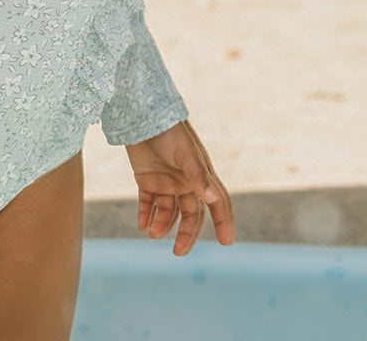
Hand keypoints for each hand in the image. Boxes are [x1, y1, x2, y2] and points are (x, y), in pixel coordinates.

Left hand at [124, 120, 233, 255]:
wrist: (140, 114)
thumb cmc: (167, 129)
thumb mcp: (184, 151)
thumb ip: (197, 174)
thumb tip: (212, 197)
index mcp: (200, 174)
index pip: (217, 202)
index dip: (224, 221)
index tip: (226, 242)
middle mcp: (186, 181)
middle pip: (192, 214)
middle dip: (186, 233)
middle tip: (178, 252)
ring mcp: (166, 181)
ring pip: (169, 211)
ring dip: (163, 224)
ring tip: (153, 233)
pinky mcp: (147, 179)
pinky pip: (148, 203)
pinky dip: (146, 215)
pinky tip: (142, 225)